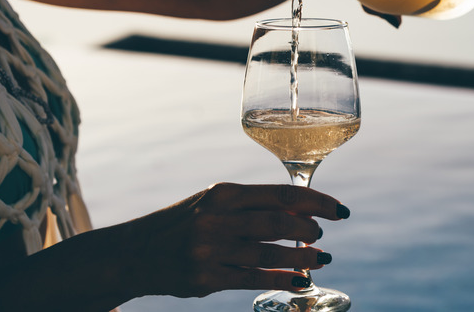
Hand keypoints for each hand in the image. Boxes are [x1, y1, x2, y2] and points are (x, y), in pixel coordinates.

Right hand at [125, 183, 348, 297]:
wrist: (133, 253)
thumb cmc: (184, 224)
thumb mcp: (213, 203)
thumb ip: (252, 205)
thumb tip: (302, 210)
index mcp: (224, 193)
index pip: (282, 194)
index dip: (317, 202)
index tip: (339, 210)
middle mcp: (217, 218)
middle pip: (279, 223)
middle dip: (309, 230)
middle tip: (321, 236)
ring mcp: (210, 249)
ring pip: (270, 253)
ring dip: (302, 258)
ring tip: (321, 260)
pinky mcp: (206, 277)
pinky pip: (253, 279)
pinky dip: (282, 279)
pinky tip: (300, 281)